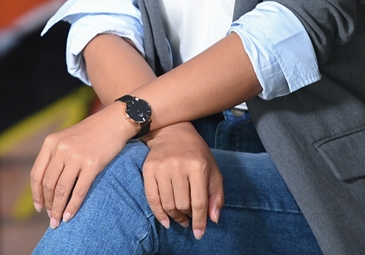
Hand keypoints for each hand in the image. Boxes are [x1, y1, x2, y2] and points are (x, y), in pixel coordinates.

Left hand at [30, 101, 132, 228]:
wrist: (113, 122)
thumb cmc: (90, 133)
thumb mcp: (66, 139)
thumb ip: (55, 156)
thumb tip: (48, 187)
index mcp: (50, 143)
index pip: (36, 174)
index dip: (36, 194)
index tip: (38, 207)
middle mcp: (60, 149)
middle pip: (48, 184)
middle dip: (48, 204)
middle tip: (50, 217)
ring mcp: (76, 156)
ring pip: (61, 190)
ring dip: (58, 209)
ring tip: (58, 221)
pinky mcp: (92, 164)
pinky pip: (79, 191)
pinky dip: (72, 206)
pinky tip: (70, 216)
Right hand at [141, 122, 222, 238]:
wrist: (172, 131)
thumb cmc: (196, 153)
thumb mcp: (213, 170)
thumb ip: (216, 195)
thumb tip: (213, 219)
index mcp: (198, 167)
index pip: (198, 202)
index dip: (199, 221)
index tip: (199, 233)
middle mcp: (178, 166)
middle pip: (182, 205)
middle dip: (187, 216)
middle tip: (189, 218)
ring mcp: (161, 168)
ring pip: (167, 204)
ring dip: (174, 216)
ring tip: (180, 218)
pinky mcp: (148, 169)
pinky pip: (151, 197)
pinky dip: (158, 213)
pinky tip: (165, 221)